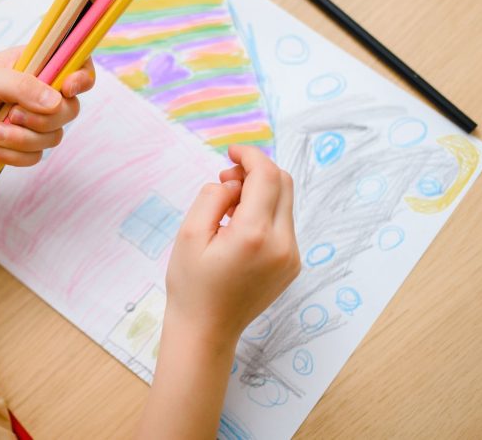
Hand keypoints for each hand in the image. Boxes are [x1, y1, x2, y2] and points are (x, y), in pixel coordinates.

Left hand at [0, 47, 95, 166]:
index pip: (75, 64)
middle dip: (42, 118)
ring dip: (21, 138)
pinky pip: (36, 157)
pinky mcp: (21, 147)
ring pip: (53, 136)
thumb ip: (23, 86)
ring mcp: (30, 121)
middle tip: (12, 114)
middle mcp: (37, 92)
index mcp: (33, 65)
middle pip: (70, 108)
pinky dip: (13, 155)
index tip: (68, 88)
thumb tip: (58, 100)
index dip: (82, 77)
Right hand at [165, 144, 299, 346]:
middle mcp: (282, 244)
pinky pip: (284, 223)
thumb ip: (213, 196)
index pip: (266, 176)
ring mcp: (291, 256)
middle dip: (256, 170)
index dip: (250, 155)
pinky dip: (265, 211)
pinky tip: (238, 226)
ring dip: (260, 191)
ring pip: (285, 202)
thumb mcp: (189, 232)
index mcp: (255, 235)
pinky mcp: (292, 265)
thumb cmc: (191, 284)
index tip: (231, 152)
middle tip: (225, 179)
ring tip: (227, 206)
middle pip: (283, 183)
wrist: (206, 330)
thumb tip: (234, 182)